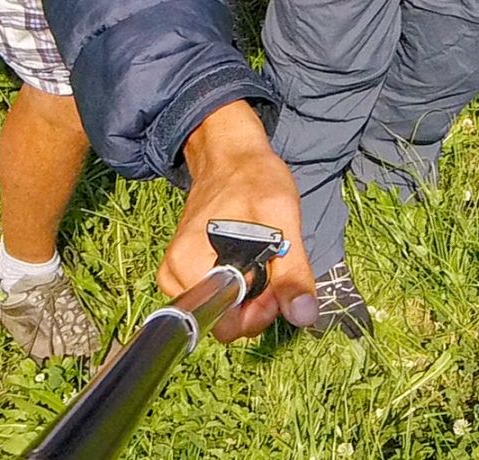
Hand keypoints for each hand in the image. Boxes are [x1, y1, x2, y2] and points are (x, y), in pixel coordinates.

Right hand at [159, 101, 316, 342]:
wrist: (230, 154)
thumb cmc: (254, 178)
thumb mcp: (282, 219)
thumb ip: (292, 272)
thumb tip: (304, 316)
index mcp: (188, 265)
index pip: (224, 324)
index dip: (258, 313)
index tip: (279, 285)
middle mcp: (174, 276)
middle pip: (224, 321)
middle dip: (258, 304)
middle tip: (278, 267)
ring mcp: (177, 275)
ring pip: (224, 311)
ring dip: (253, 296)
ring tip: (267, 259)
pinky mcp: (186, 272)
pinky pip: (219, 297)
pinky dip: (242, 287)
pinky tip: (255, 261)